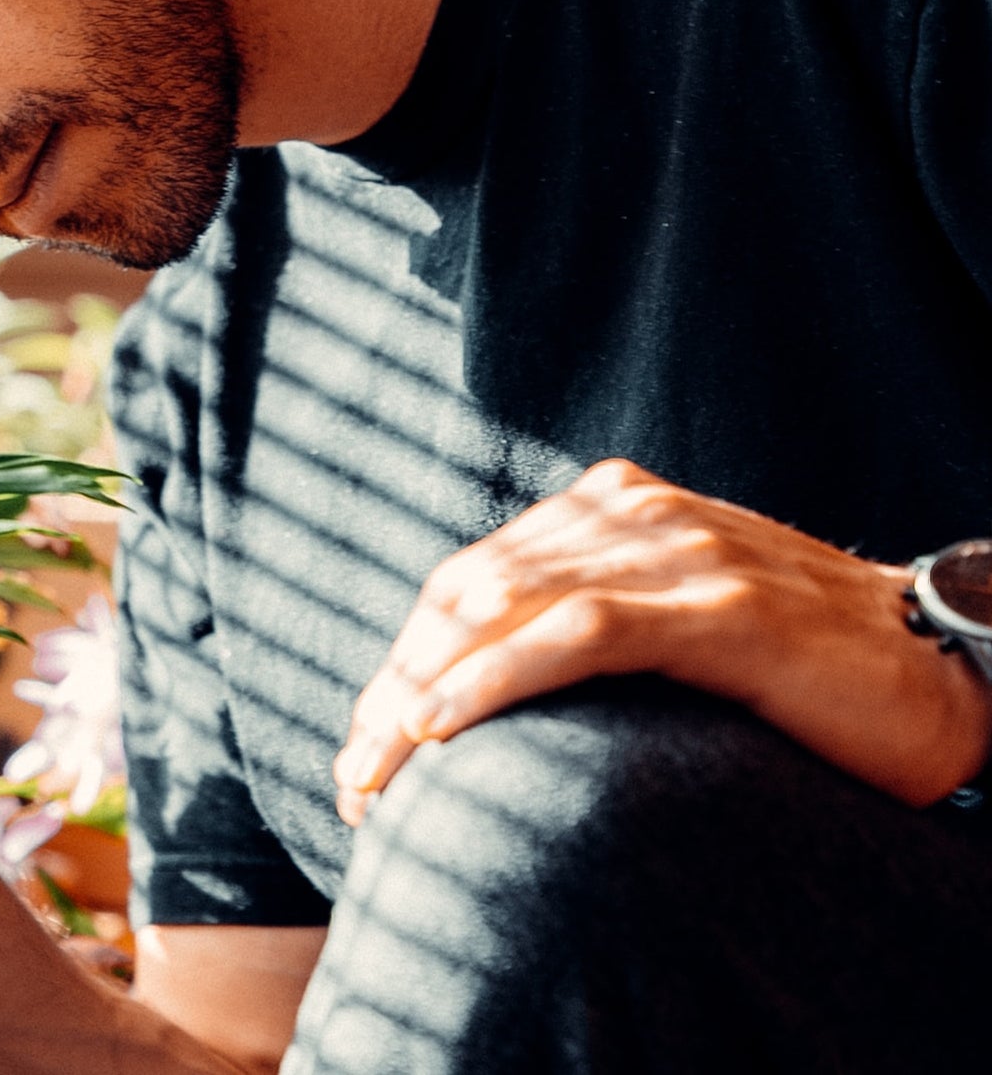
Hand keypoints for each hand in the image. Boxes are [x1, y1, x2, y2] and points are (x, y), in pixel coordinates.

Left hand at [332, 459, 991, 824]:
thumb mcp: (674, 625)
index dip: (401, 661)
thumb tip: (479, 688)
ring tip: (378, 772)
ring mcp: (678, 556)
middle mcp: (633, 516)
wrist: (948, 668)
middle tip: (354, 776)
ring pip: (503, 609)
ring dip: (420, 695)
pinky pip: (580, 634)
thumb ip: (589, 622)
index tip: (363, 744)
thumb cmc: (802, 666)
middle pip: (467, 595)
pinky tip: (444, 725)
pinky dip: (496, 678)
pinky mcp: (722, 609)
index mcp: (610, 510)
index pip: (467, 580)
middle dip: (393, 687)